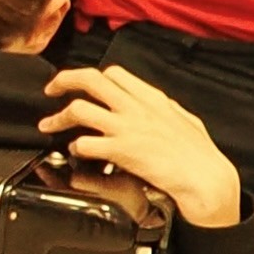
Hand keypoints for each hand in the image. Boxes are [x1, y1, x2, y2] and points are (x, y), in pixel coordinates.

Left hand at [39, 65, 244, 228]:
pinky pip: (85, 143)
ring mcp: (126, 128)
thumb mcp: (185, 120)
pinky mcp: (120, 151)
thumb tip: (156, 104)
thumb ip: (165, 109)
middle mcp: (135, 108)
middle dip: (64, 81)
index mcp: (152, 98)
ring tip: (48, 126)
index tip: (82, 85)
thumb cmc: (200, 155)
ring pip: (79, 109)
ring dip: (58, 118)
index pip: (114, 74)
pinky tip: (75, 153)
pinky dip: (75, 147)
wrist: (205, 179)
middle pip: (90, 80)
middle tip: (50, 90)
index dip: (93, 77)